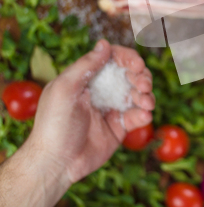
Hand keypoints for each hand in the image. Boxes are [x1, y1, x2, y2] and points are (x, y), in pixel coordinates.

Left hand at [0, 39, 154, 206]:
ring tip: (146, 103)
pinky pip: (138, 115)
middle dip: (141, 76)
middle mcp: (101, 90)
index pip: (113, 59)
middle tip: (143, 85)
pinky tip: (144, 116)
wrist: (57, 162)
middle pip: (130, 74)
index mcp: (87, 78)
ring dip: (147, 95)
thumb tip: (104, 43)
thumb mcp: (65, 89)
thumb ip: (86, 65)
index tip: (137, 65)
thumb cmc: (54, 124)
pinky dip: (145, 114)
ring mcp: (112, 108)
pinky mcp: (120, 127)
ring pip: (138, 94)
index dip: (128, 58)